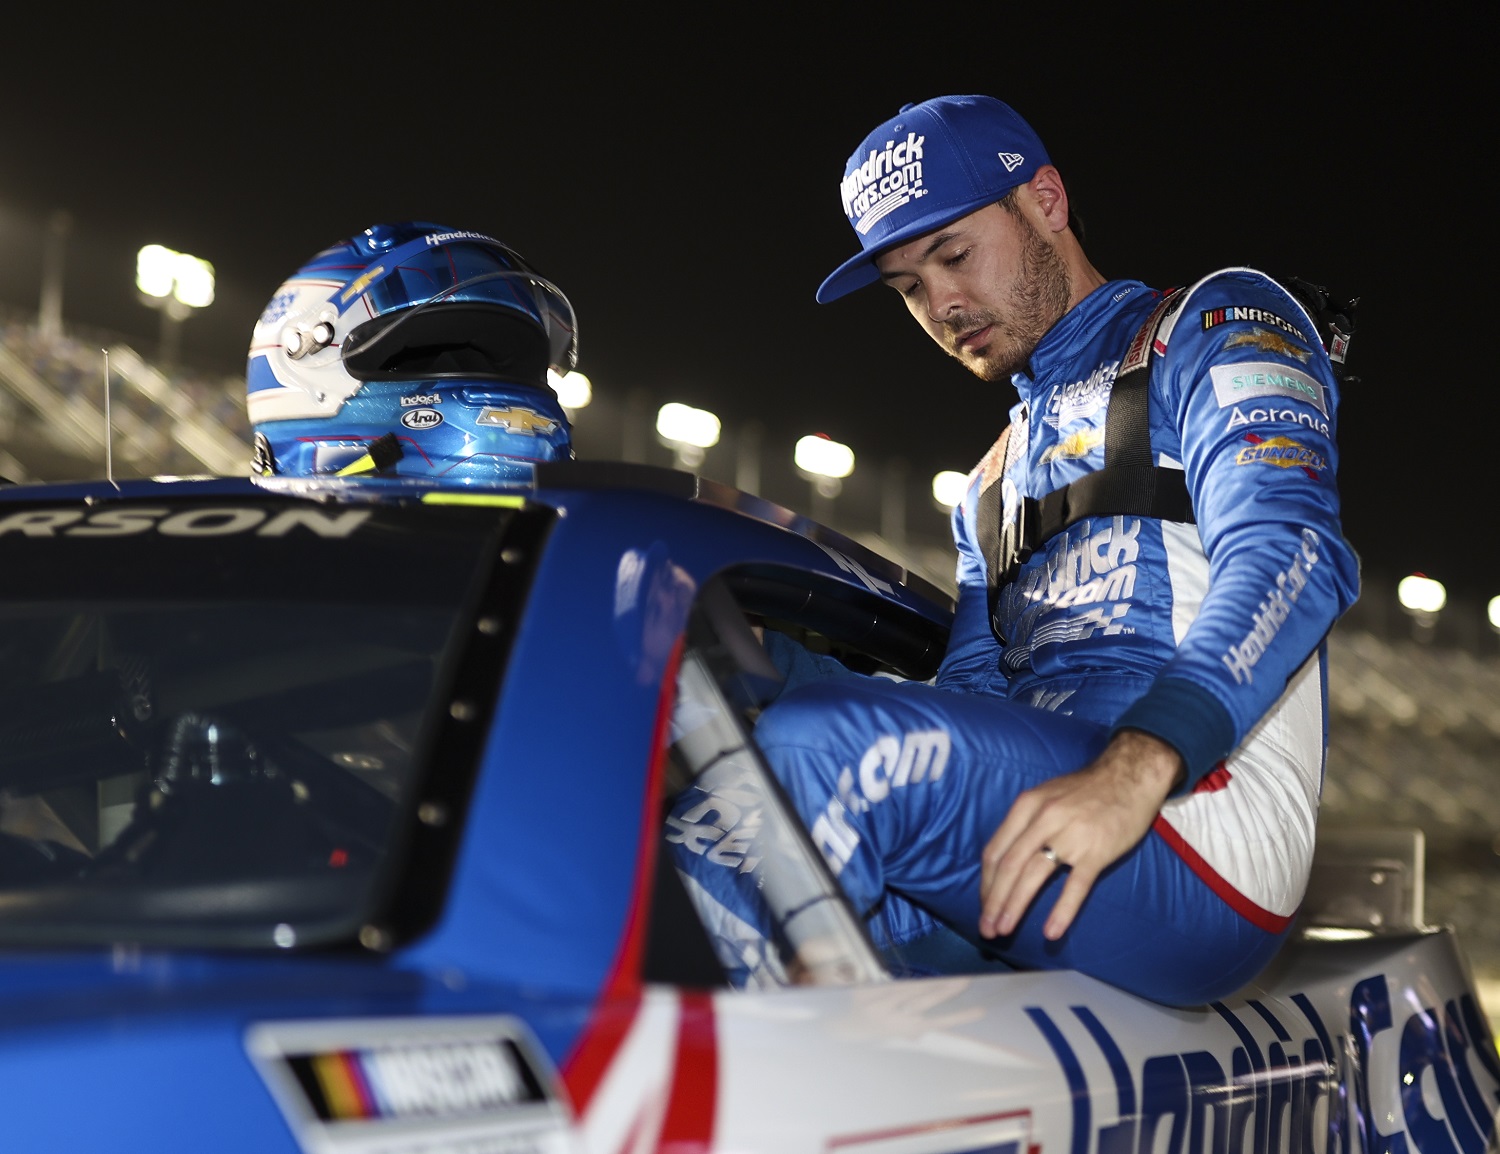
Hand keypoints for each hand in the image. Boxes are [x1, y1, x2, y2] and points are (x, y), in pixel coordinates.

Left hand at [978, 729, 1182, 941]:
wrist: (1130, 775)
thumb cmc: (1085, 790)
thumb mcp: (1045, 796)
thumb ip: (1024, 824)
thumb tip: (1004, 861)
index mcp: (1026, 806)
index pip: (995, 851)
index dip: (985, 883)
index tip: (983, 905)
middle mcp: (1043, 819)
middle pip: (1008, 866)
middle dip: (993, 901)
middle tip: (986, 929)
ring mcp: (1070, 835)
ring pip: (1033, 875)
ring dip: (1014, 906)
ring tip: (1004, 930)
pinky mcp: (1096, 851)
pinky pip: (1075, 886)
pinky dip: (1062, 911)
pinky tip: (1051, 932)